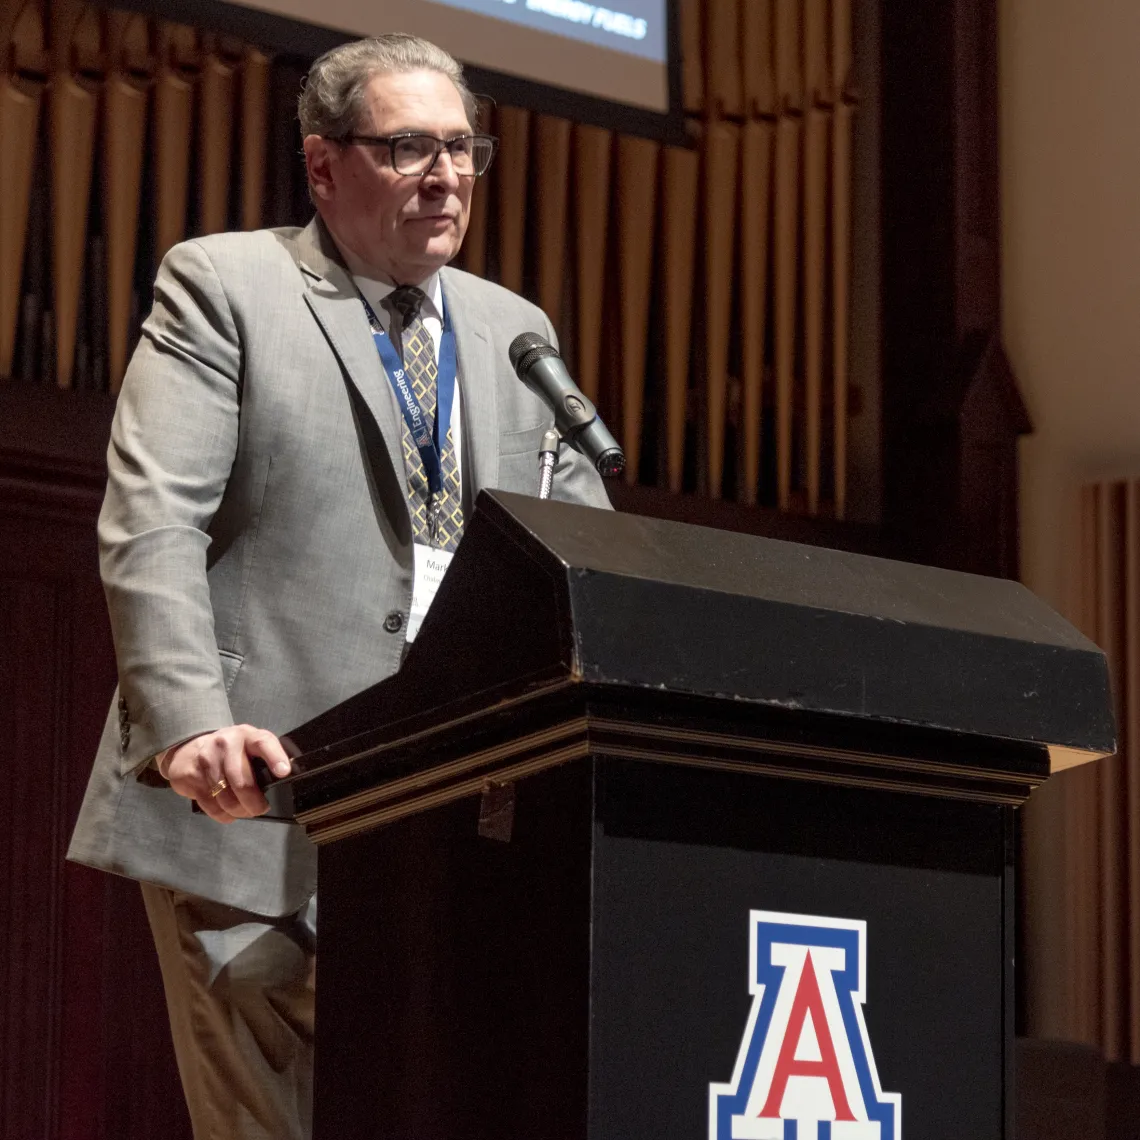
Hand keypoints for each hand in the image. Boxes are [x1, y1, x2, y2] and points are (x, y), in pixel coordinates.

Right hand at [162, 725, 291, 822]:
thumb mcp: (249, 745)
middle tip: (260, 809)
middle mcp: (226, 744)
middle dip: (254, 803)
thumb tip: (283, 781)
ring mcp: (206, 760)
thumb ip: (264, 758)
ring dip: (239, 811)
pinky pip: (211, 805)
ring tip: (244, 810)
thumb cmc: (230, 752)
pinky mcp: (191, 776)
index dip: (274, 757)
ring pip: (227, 798)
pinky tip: (228, 811)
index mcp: (246, 735)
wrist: (190, 749)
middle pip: (242, 781)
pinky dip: (223, 815)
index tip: (283, 772)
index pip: (263, 742)